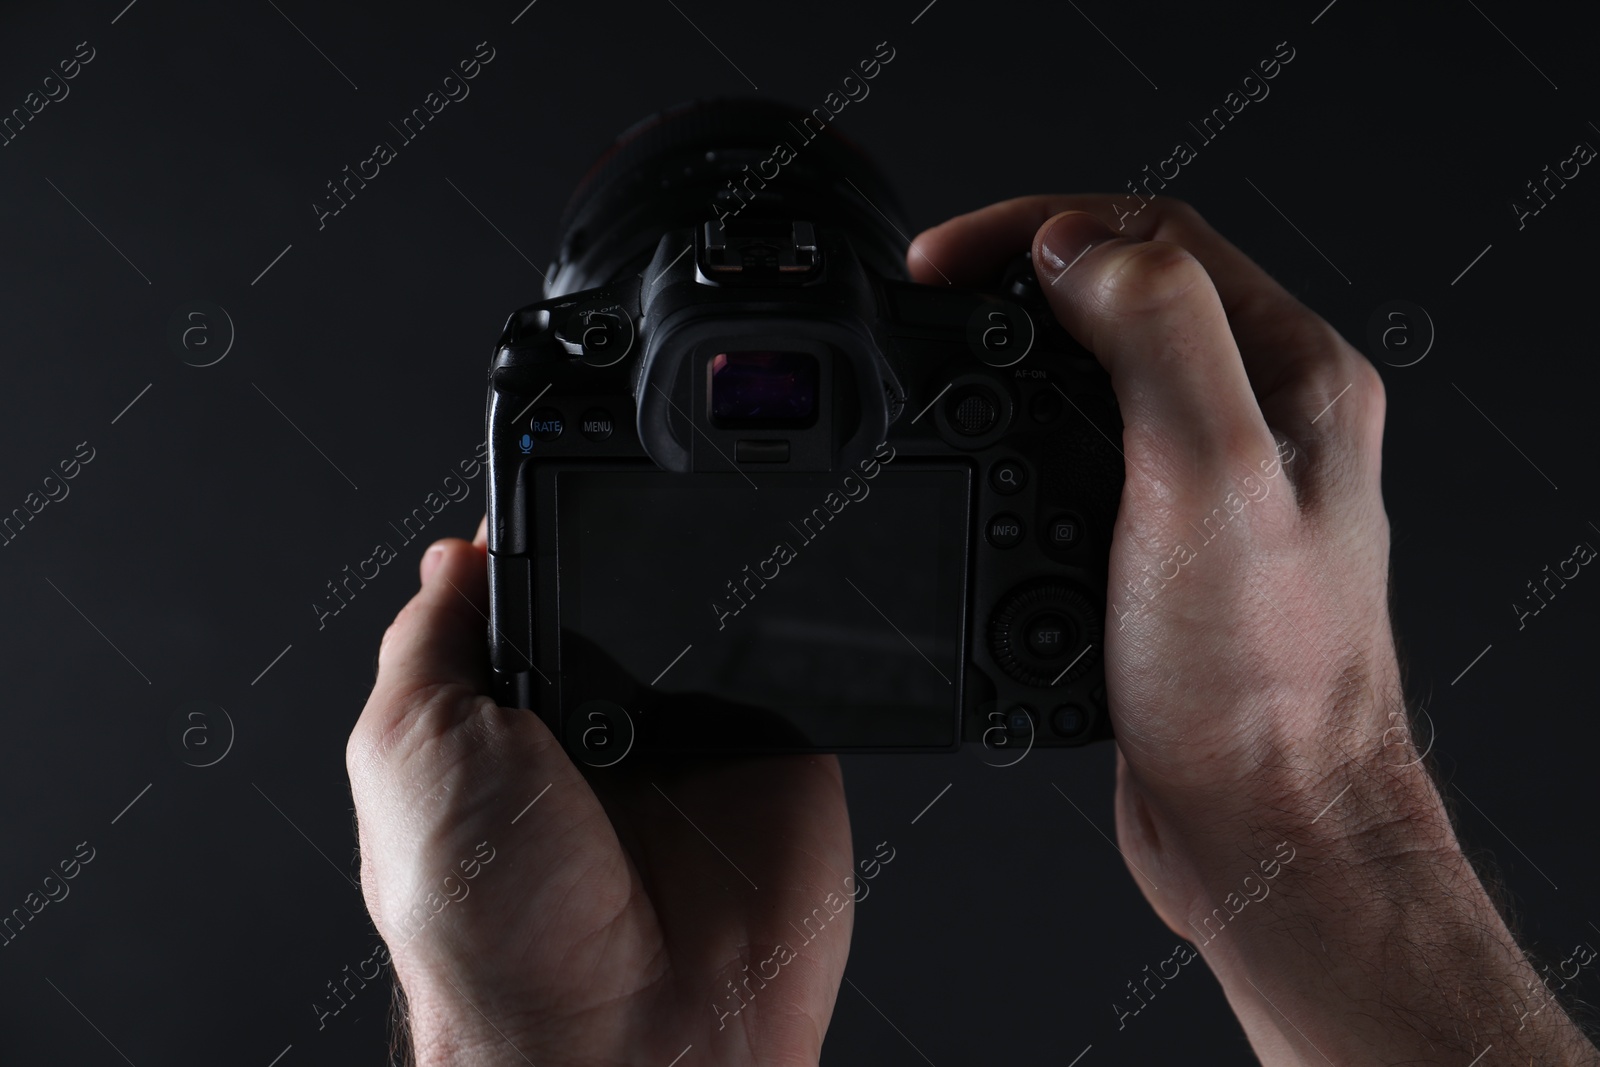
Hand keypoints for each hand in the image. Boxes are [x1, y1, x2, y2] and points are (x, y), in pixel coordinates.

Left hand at [346, 524, 854, 1066]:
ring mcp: (697, 738)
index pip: (532, 590)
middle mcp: (601, 725)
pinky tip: (757, 662)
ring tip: (683, 646)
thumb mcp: (409, 754)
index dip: (539, 539)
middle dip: (628, 557)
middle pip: (628, 583)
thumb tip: (458, 554)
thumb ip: (431, 643)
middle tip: (616, 579)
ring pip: (717, 614)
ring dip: (712, 598)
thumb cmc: (489, 936)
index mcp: (507, 719)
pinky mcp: (783, 756)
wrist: (626, 1046)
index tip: (550, 479)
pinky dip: (794, 642)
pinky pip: (800, 668)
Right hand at [909, 198, 1598, 1064]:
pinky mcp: (1165, 545)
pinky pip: (1081, 454)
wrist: (1261, 827)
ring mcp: (1215, 482)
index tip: (941, 261)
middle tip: (928, 302)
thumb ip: (1156, 338)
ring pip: (1096, 372)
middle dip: (1015, 281)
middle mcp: (1264, 417)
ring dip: (1013, 356)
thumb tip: (1074, 246)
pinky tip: (979, 468)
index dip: (1036, 228)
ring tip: (942, 366)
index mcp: (1293, 375)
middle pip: (1123, 291)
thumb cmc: (1261, 686)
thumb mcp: (1211, 483)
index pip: (1156, 235)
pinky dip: (1018, 438)